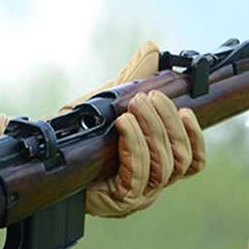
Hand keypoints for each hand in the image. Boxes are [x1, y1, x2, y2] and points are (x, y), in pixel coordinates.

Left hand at [70, 41, 206, 217]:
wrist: (53, 158)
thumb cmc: (86, 135)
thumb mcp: (112, 102)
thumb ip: (135, 79)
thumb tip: (151, 49)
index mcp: (159, 164)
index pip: (194, 161)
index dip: (195, 136)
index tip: (186, 109)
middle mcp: (154, 184)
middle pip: (180, 159)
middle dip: (167, 124)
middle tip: (148, 98)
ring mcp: (139, 195)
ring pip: (163, 168)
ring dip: (151, 131)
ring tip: (135, 106)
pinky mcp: (119, 199)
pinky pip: (136, 175)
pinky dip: (134, 145)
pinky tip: (124, 124)